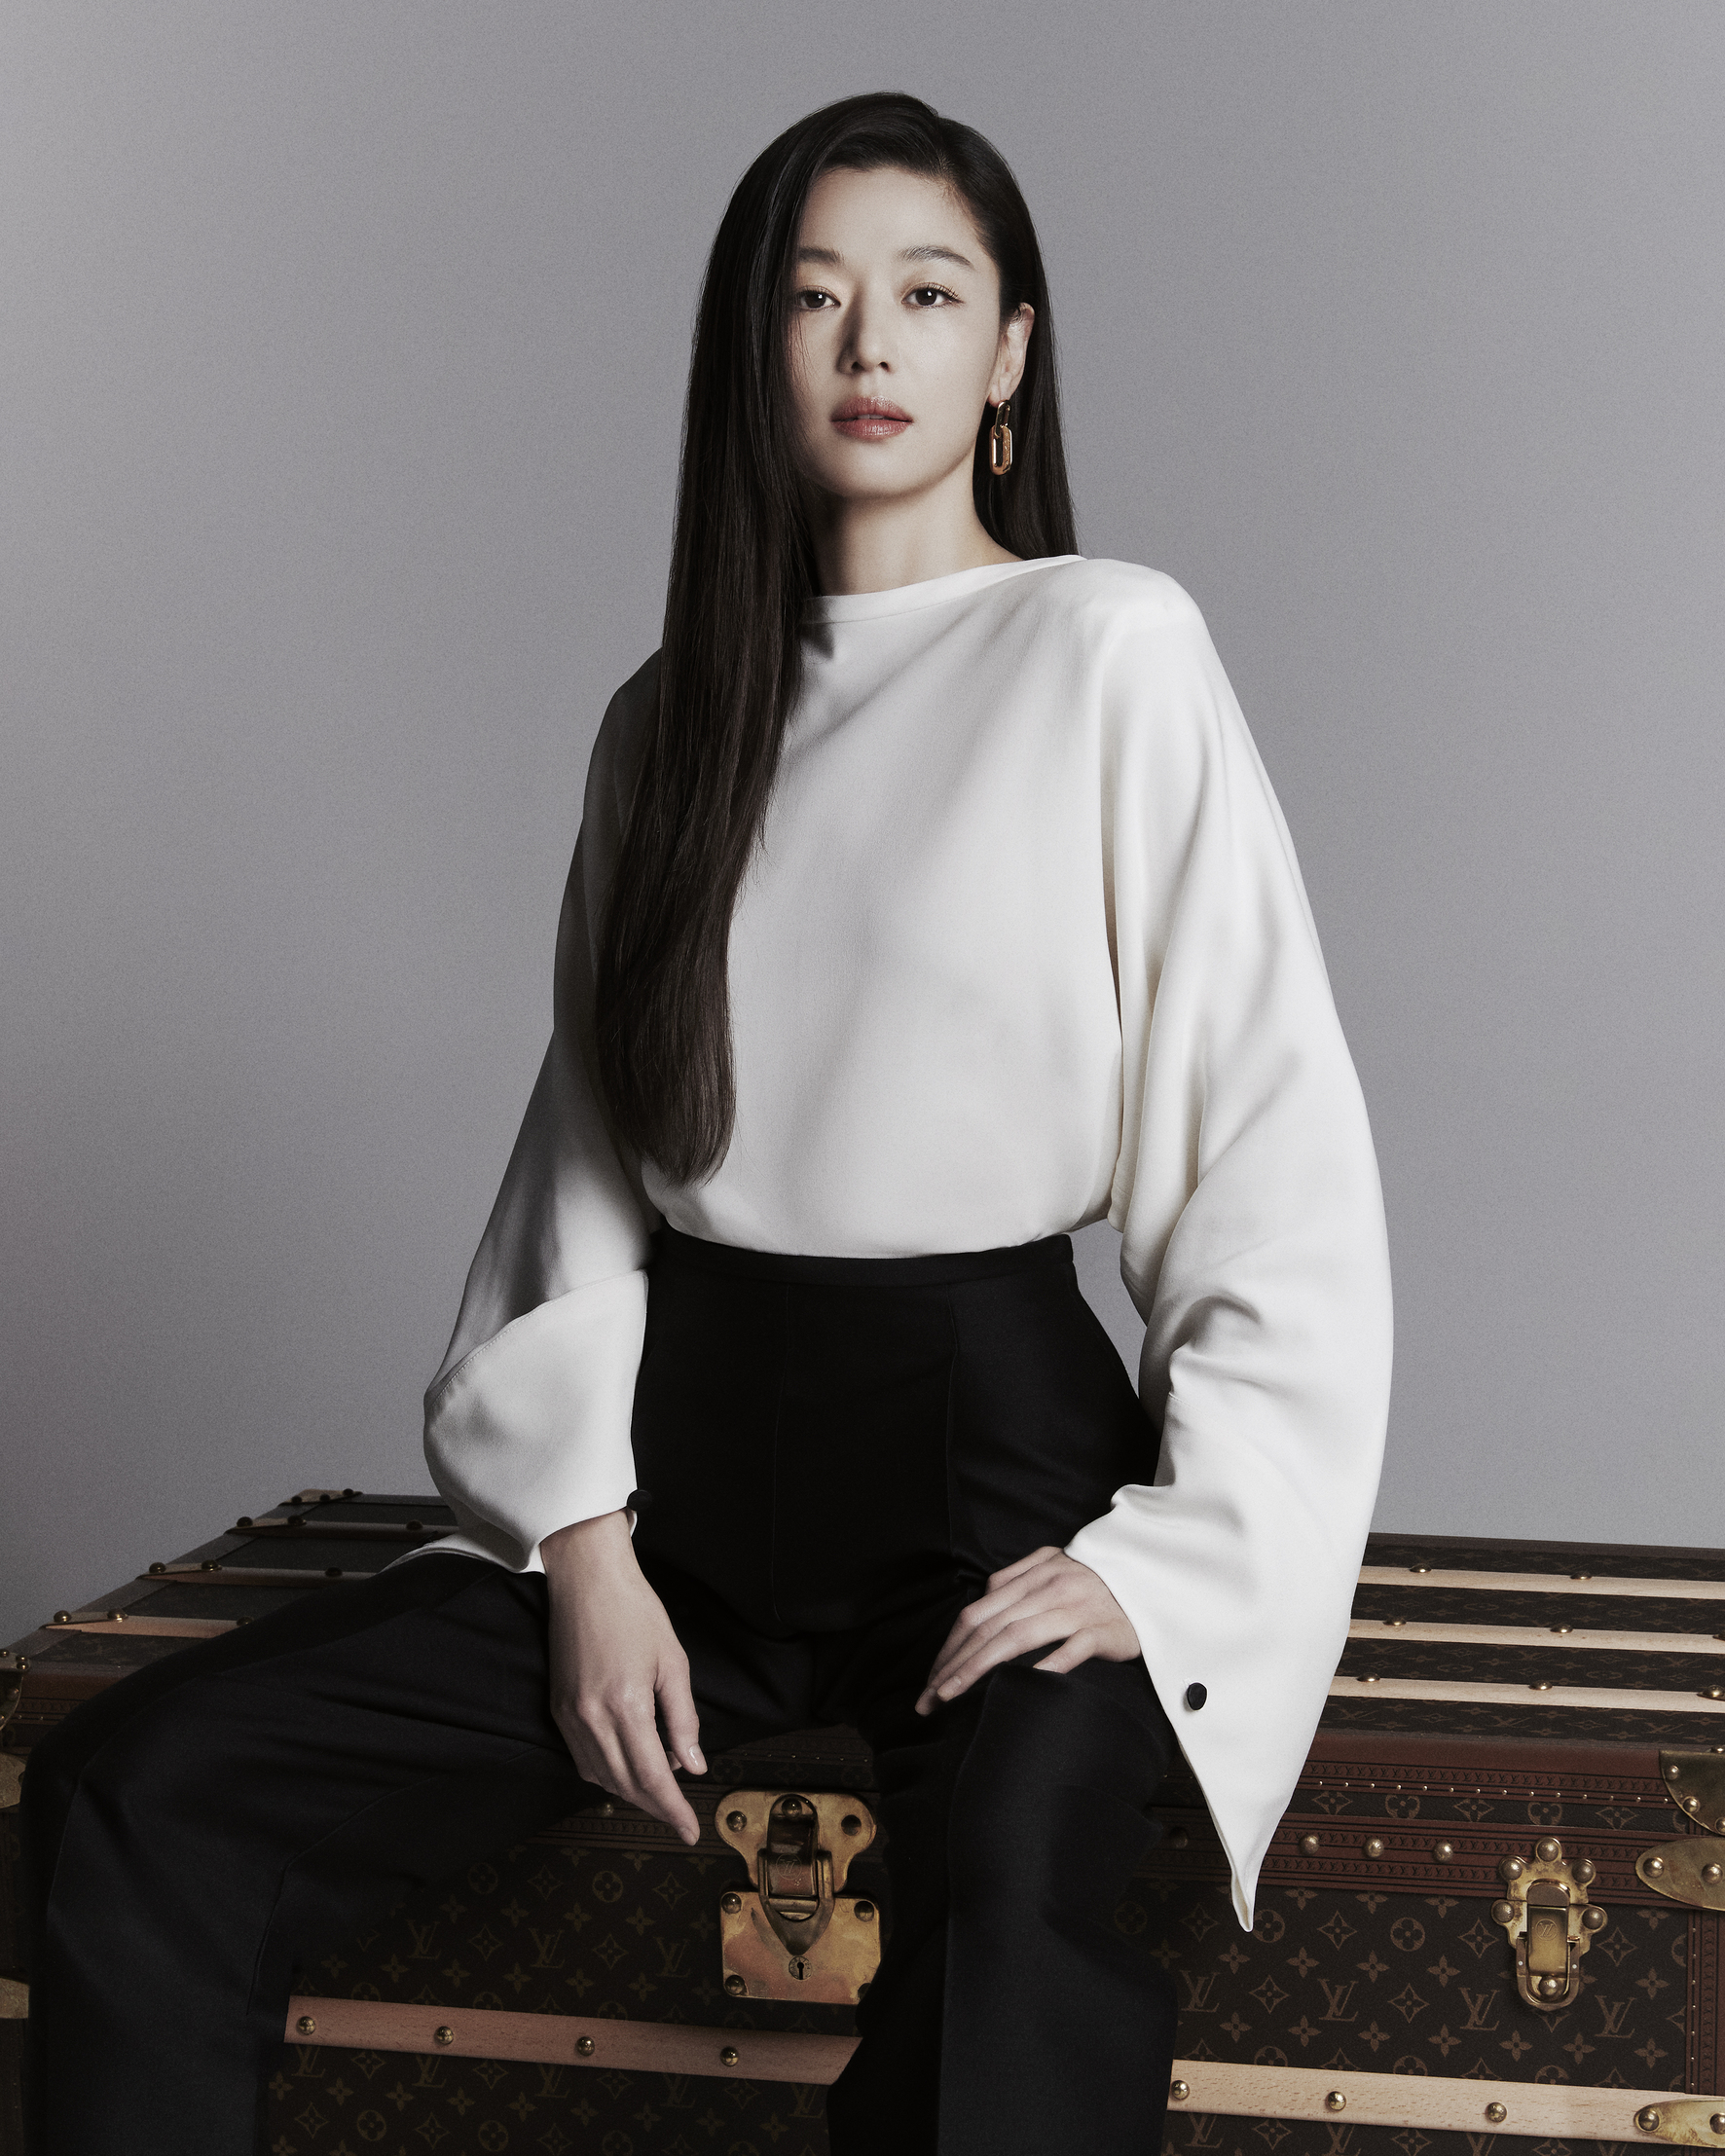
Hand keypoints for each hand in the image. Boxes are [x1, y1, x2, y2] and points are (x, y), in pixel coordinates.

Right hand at [541, 1509, 705, 1844]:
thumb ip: (683, 1719)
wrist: (587, 1578)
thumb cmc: (634, 1610)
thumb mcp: (673, 1662)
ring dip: (630, 1790)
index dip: (672, 1810)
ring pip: (600, 1778)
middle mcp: (591, 1718)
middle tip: (680, 1815)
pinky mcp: (557, 1708)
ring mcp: (569, 1715)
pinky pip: (581, 1759)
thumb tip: (692, 1765)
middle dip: (655, 1806)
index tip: (690, 1830)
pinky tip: (627, 1763)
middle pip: (625, 1784)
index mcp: (625, 1705)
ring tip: (659, 1784)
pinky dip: (606, 1772)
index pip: (651, 1777)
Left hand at [915, 1546, 1138, 1715]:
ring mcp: (1075, 1609)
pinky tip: (1020, 1685)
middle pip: (988, 1627)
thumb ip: (1018, 1577)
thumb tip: (982, 1596)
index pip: (978, 1612)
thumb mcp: (1055, 1564)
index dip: (949, 1646)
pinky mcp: (1103, 1630)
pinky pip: (1070, 1649)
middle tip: (929, 1699)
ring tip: (952, 1696)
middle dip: (953, 1664)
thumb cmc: (1099, 1580)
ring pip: (1017, 1636)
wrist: (1152, 1581)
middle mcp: (1048, 1589)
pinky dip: (1044, 1665)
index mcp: (1033, 1575)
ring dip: (978, 1668)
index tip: (931, 1679)